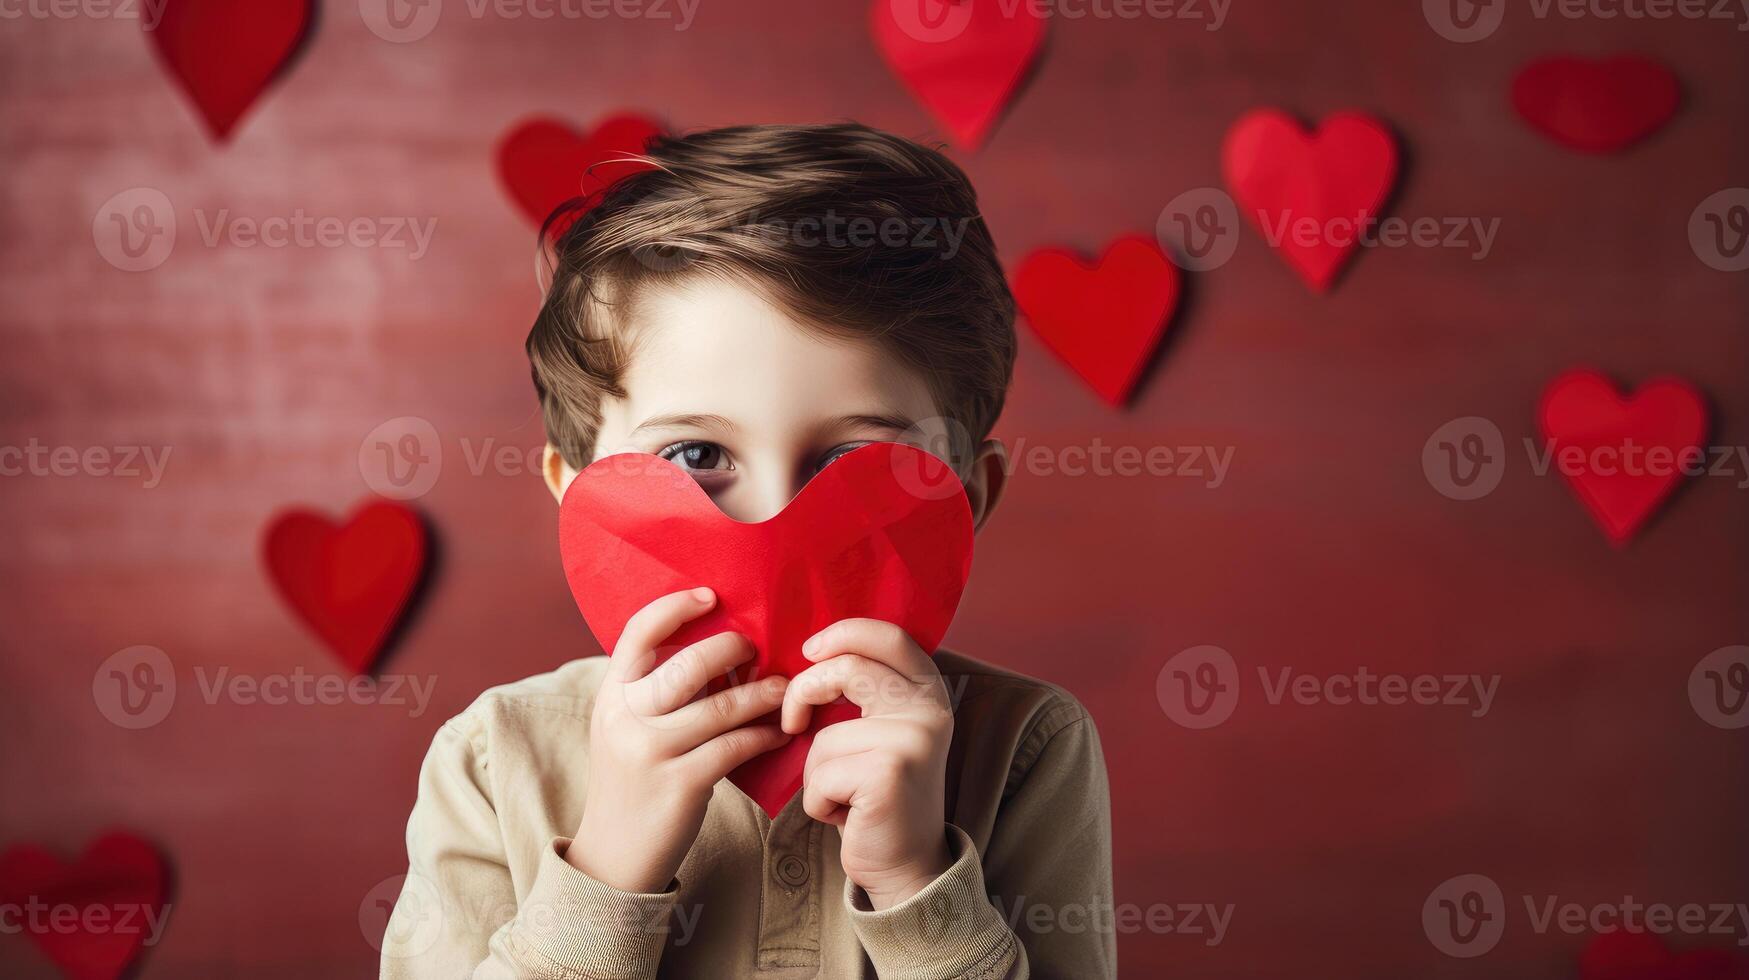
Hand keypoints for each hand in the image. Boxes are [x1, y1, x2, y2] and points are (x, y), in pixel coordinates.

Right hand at [568, 587, 790, 892]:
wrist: (613, 854)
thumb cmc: (633, 779)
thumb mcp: (626, 727)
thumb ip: (654, 690)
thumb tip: (716, 648)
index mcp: (612, 694)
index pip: (638, 632)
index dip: (676, 607)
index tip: (711, 595)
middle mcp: (626, 717)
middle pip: (689, 664)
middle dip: (733, 650)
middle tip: (757, 649)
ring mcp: (651, 752)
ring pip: (721, 706)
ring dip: (762, 693)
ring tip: (785, 688)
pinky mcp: (680, 784)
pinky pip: (735, 747)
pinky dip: (763, 734)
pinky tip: (779, 731)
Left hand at [784, 619, 954, 909]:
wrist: (906, 865)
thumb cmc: (876, 795)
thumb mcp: (878, 730)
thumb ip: (862, 691)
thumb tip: (805, 651)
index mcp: (928, 692)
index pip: (889, 636)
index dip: (844, 632)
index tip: (809, 650)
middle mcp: (929, 710)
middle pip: (848, 668)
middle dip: (804, 692)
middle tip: (792, 722)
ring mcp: (912, 740)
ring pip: (825, 736)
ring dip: (816, 772)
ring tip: (842, 794)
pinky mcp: (888, 773)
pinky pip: (821, 774)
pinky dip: (818, 801)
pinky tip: (846, 815)